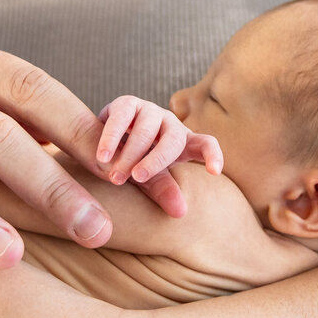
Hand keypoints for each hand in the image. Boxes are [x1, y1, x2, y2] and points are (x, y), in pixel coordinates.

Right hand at [96, 95, 222, 185]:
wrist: (103, 142)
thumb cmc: (134, 162)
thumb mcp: (150, 178)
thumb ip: (162, 190)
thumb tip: (180, 214)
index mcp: (183, 143)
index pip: (206, 144)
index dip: (212, 155)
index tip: (215, 171)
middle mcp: (170, 124)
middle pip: (173, 140)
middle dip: (155, 161)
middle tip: (136, 178)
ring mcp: (149, 112)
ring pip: (146, 130)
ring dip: (129, 154)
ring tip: (115, 177)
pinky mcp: (126, 104)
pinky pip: (121, 117)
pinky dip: (111, 138)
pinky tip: (103, 156)